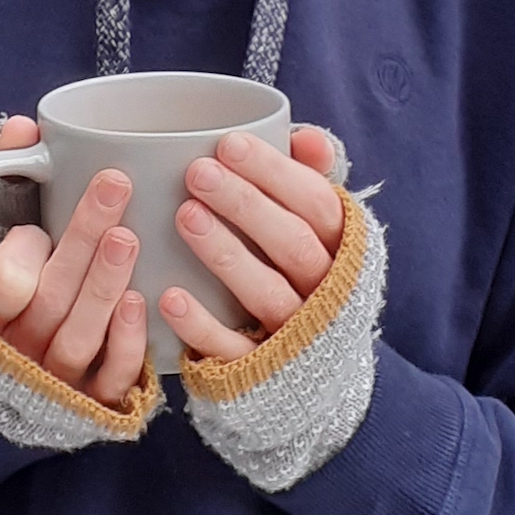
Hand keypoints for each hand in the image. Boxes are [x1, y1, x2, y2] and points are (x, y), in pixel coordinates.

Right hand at [0, 115, 147, 406]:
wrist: (12, 371)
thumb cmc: (11, 283)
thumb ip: (1, 175)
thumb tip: (22, 127)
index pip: (0, 285)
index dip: (19, 254)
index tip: (36, 224)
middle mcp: (18, 347)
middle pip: (50, 297)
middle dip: (84, 238)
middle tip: (116, 185)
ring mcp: (55, 379)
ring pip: (79, 336)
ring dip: (105, 284)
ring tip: (129, 239)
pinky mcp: (91, 401)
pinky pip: (110, 379)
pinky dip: (126, 343)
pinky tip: (142, 302)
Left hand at [158, 127, 344, 362]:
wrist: (320, 377)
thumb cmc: (307, 274)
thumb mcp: (318, 228)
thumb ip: (311, 179)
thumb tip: (306, 138)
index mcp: (343, 250)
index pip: (317, 204)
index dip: (277, 173)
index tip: (228, 144)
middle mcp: (328, 294)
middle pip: (294, 245)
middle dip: (246, 205)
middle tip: (197, 172)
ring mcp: (298, 337)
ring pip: (267, 293)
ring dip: (227, 254)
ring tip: (185, 216)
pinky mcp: (264, 375)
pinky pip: (236, 350)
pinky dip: (203, 327)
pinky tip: (171, 297)